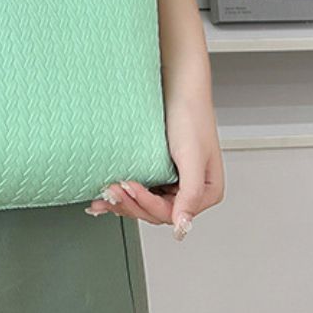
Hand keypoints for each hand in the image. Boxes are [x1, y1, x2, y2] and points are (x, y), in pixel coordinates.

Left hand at [84, 84, 224, 240]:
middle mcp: (190, 191)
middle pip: (156, 212)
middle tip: (111, 190)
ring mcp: (173, 182)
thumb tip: (183, 226)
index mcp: (207, 192)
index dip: (147, 204)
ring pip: (146, 204)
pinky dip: (124, 193)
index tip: (129, 187)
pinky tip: (108, 195)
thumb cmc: (190, 115)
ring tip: (105, 194)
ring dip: (124, 202)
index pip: (171, 213)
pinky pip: (141, 189)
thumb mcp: (192, 156)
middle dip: (131, 204)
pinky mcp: (159, 171)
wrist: (178, 86)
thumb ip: (191, 194)